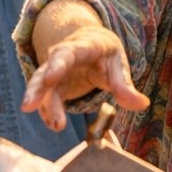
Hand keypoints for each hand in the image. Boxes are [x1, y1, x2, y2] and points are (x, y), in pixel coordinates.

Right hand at [20, 23, 148, 130]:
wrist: (92, 46)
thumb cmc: (106, 55)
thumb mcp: (118, 65)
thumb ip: (126, 86)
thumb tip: (142, 104)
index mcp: (82, 47)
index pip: (67, 53)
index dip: (57, 64)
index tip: (49, 76)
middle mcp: (62, 58)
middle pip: (45, 72)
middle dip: (37, 89)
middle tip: (29, 106)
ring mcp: (54, 72)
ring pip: (41, 87)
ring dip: (43, 105)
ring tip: (54, 125)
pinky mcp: (52, 87)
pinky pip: (46, 99)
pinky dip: (48, 112)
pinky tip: (54, 124)